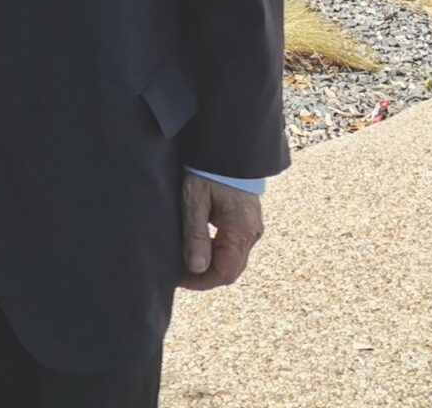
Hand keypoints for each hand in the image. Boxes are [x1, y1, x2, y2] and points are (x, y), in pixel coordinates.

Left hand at [178, 175, 264, 291]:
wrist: (227, 149)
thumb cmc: (208, 172)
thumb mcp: (195, 201)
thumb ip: (196, 235)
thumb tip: (196, 268)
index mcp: (241, 231)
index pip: (225, 273)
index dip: (201, 282)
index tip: (179, 279)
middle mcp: (252, 234)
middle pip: (230, 270)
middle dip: (205, 276)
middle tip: (179, 272)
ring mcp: (252, 229)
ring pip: (233, 261)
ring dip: (211, 265)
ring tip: (185, 260)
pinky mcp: (248, 223)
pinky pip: (234, 248)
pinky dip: (218, 254)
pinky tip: (199, 247)